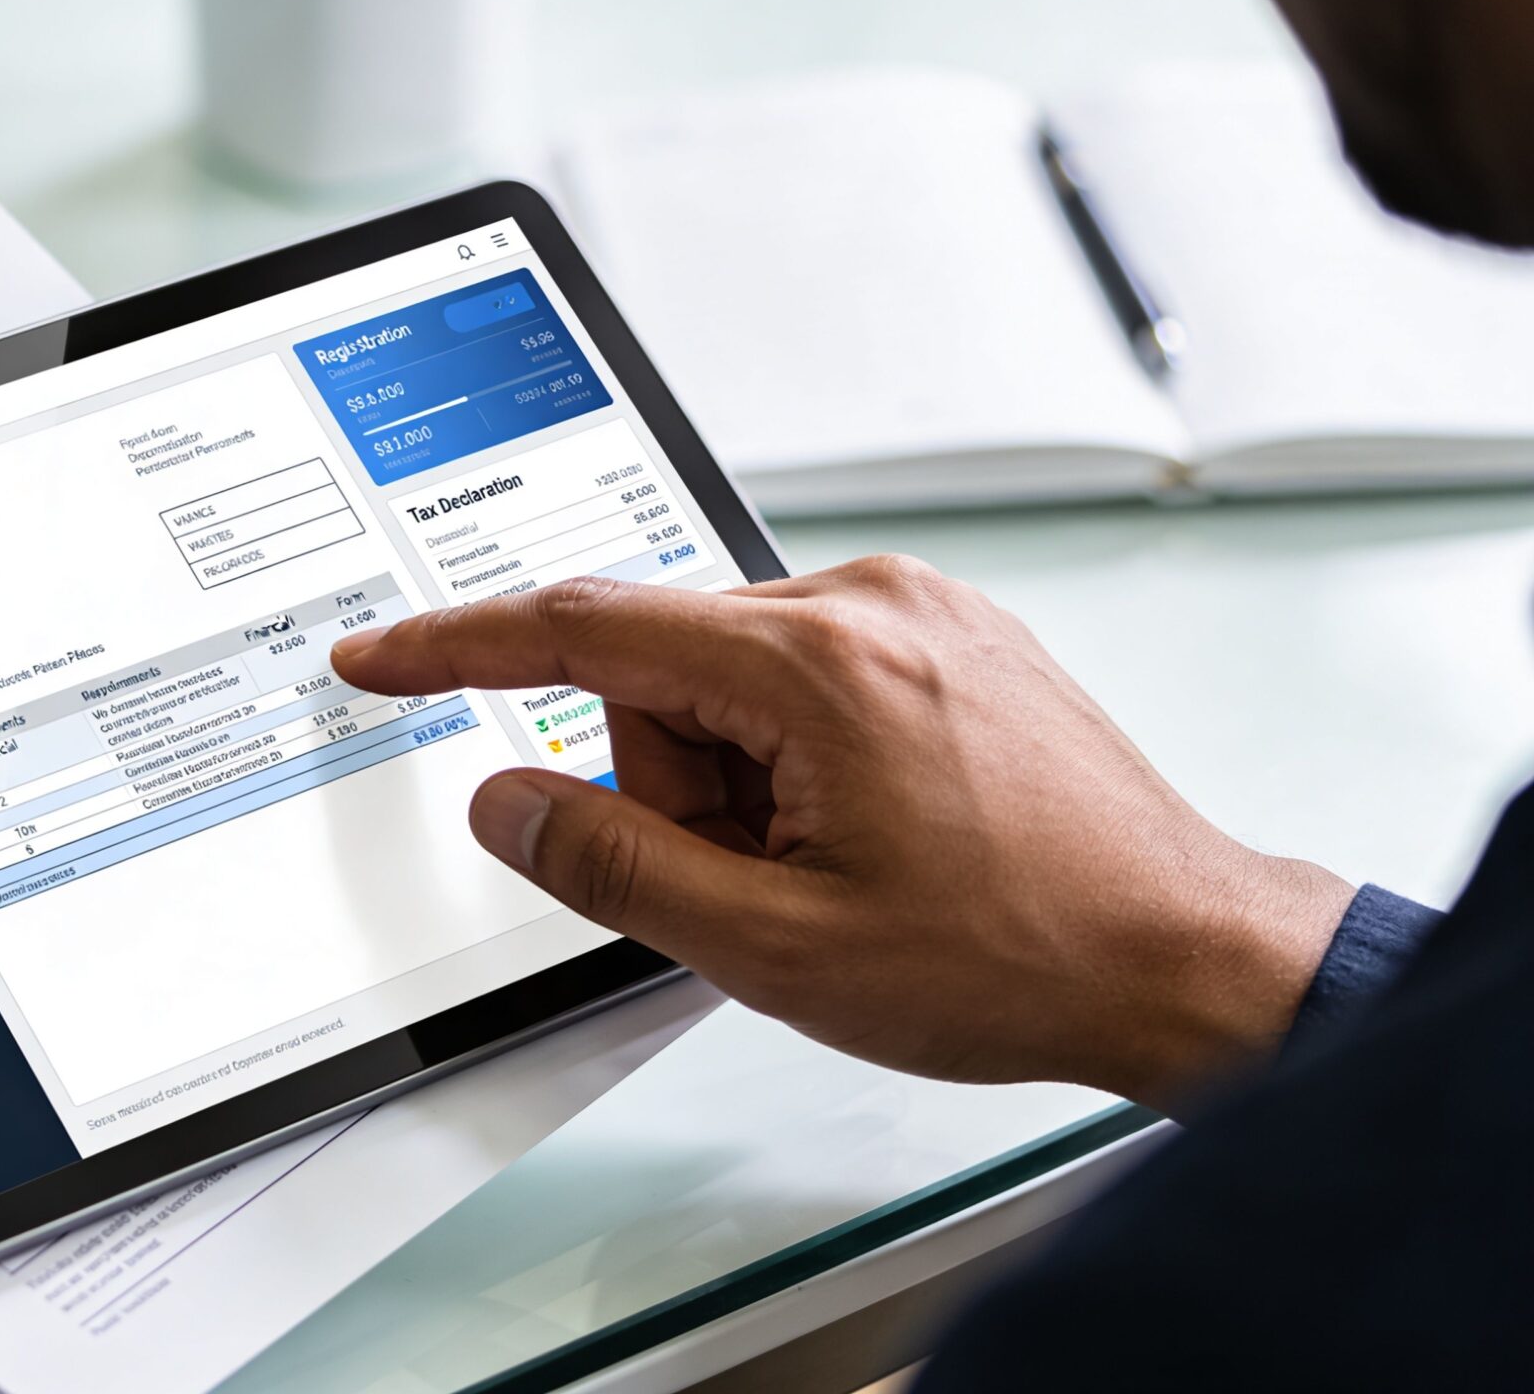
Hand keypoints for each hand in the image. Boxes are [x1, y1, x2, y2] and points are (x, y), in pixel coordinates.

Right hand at [333, 559, 1353, 1109]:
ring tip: (831, 867)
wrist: (1184, 959)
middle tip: (753, 883)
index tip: (378, 657)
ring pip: (726, 681)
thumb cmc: (1017, 955)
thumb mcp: (776, 946)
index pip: (581, 629)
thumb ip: (614, 865)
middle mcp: (865, 603)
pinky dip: (789, 760)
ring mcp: (915, 611)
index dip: (455, 649)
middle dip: (664, 785)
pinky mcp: (944, 636)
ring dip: (734, 782)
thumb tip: (506, 802)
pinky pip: (800, 680)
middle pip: (657, 670)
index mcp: (814, 661)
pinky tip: (866, 834)